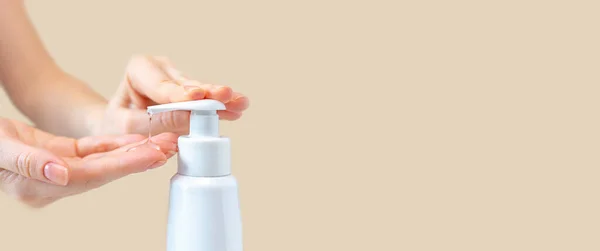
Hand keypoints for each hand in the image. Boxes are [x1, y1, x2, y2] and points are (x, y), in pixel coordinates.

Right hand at [0, 118, 176, 207]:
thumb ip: (28, 162)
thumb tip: (60, 173)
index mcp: (37, 187)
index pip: (89, 176)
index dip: (122, 165)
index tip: (151, 155)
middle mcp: (54, 182)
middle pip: (104, 171)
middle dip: (138, 158)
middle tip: (169, 147)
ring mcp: (60, 168)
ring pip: (104, 160)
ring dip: (133, 151)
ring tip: (163, 142)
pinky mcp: (63, 153)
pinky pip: (95, 150)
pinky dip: (116, 144)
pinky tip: (137, 139)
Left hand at [94, 55, 249, 135]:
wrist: (118, 125)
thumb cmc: (118, 123)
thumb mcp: (129, 126)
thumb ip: (157, 122)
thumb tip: (188, 118)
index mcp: (139, 70)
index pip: (161, 85)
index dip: (180, 92)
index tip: (196, 96)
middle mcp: (162, 69)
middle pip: (187, 84)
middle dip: (207, 92)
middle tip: (225, 95)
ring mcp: (179, 79)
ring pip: (202, 91)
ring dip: (220, 99)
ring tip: (240, 102)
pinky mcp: (191, 93)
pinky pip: (206, 100)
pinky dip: (220, 106)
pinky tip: (237, 108)